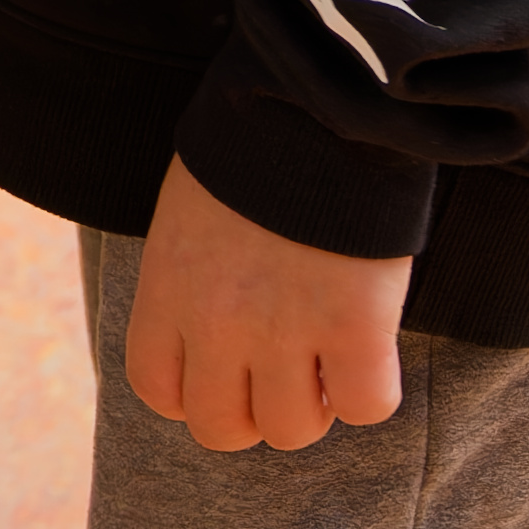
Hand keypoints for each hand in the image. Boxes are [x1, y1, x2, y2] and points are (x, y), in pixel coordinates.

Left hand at [123, 155, 410, 452]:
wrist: (320, 98)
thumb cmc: (257, 142)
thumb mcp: (191, 209)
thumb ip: (191, 277)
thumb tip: (209, 329)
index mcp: (169, 287)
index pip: (157, 389)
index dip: (196, 391)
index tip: (228, 370)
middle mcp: (217, 322)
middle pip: (220, 428)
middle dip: (254, 409)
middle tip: (284, 371)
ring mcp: (285, 330)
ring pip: (292, 430)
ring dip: (314, 404)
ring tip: (329, 358)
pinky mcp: (355, 327)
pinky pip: (365, 406)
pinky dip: (371, 390)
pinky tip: (370, 351)